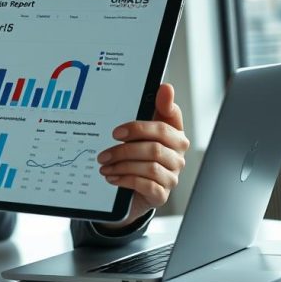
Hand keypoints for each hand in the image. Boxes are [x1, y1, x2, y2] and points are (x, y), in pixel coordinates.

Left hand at [95, 83, 189, 228]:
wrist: (136, 189)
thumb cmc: (140, 155)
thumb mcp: (143, 132)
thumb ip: (155, 109)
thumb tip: (166, 87)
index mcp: (175, 136)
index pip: (165, 126)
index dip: (140, 127)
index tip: (116, 131)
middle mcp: (177, 156)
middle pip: (153, 148)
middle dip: (123, 150)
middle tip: (103, 154)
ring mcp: (172, 176)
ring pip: (149, 167)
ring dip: (122, 166)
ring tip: (104, 167)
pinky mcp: (162, 194)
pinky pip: (146, 185)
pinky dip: (126, 180)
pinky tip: (113, 178)